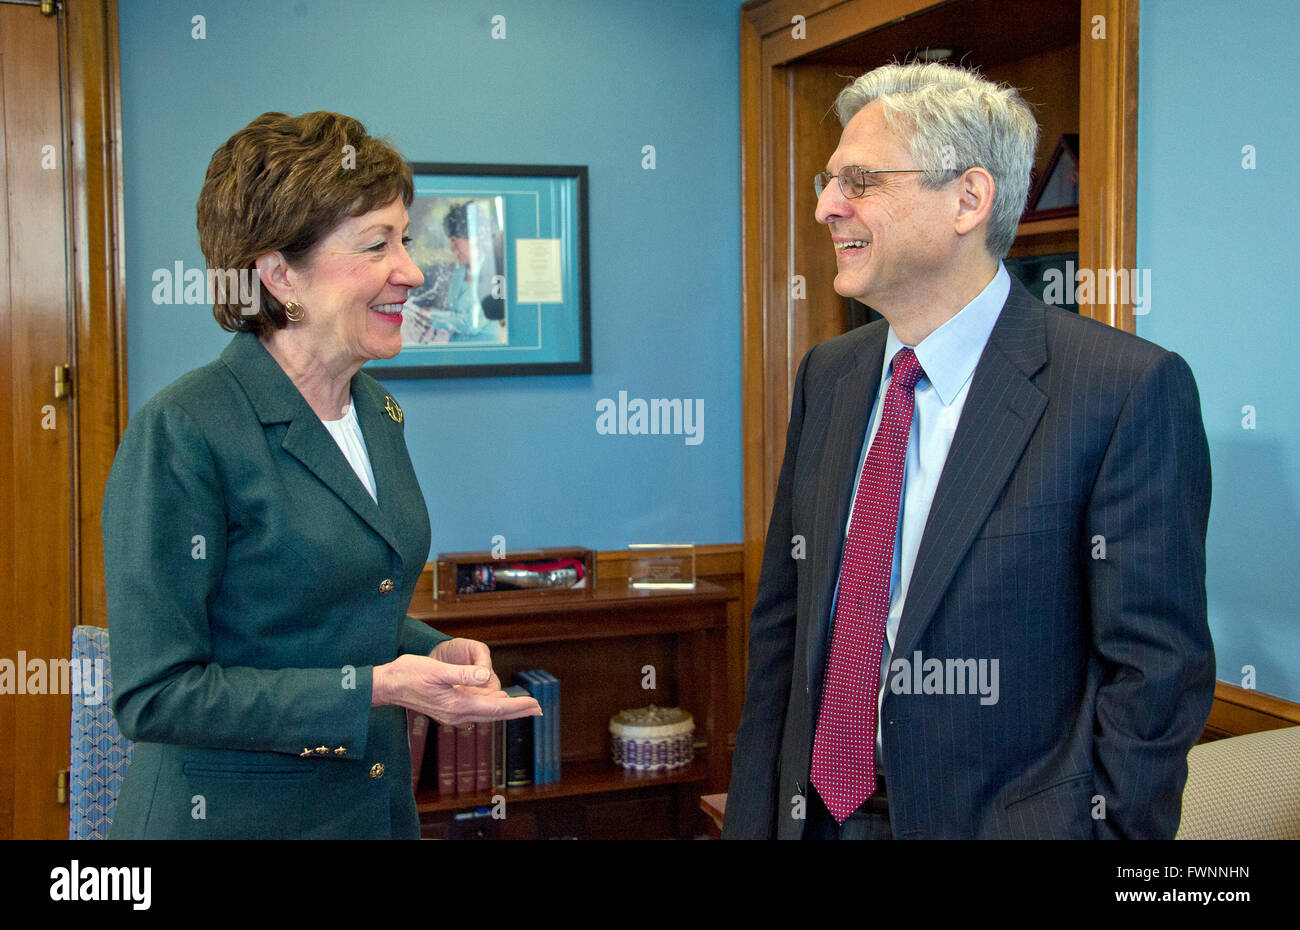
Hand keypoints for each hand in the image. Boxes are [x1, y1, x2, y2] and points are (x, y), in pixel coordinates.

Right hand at [371, 640, 540, 725]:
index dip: (517, 706)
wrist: (388, 685)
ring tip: (525, 706)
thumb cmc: (409, 674)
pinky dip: (492, 707)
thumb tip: (487, 676)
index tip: (535, 704)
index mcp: (457, 706)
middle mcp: (457, 714)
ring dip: (506, 710)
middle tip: (539, 709)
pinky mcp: (449, 709)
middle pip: (494, 714)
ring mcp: (453, 714)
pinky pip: (477, 709)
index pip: (495, 708)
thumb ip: (462, 675)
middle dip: (518, 711)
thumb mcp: (437, 671)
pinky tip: (499, 702)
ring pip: (487, 713)